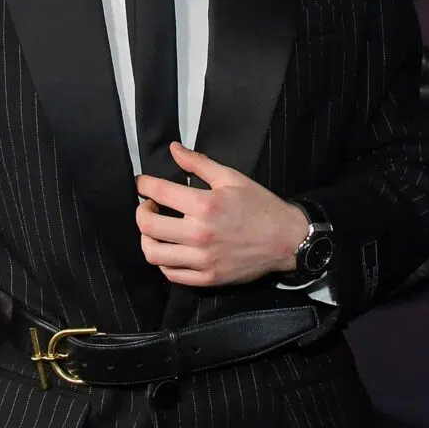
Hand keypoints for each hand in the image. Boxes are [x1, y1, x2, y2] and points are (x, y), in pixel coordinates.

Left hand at [135, 143, 309, 287]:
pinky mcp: (207, 278)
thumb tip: (173, 149)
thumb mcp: (232, 177)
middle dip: (142, 212)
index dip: (144, 185)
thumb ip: (199, 162)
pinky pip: (171, 274)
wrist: (286, 240)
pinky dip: (163, 261)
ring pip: (153, 254)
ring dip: (147, 239)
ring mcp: (202, 260)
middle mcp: (199, 234)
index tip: (143, 184)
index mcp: (205, 205)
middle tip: (150, 206)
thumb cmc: (259, 206)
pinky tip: (170, 249)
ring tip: (156, 230)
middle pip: (148, 226)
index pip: (158, 192)